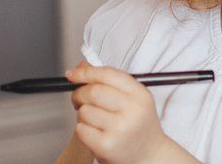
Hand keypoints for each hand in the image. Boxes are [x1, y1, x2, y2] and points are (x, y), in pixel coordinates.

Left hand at [66, 61, 180, 163]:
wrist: (148, 154)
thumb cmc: (138, 125)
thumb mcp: (133, 99)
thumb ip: (110, 82)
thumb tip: (82, 66)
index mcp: (140, 94)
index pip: (108, 75)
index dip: (86, 72)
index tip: (72, 74)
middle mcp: (133, 110)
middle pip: (93, 91)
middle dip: (79, 94)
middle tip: (79, 99)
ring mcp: (120, 128)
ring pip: (85, 111)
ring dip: (83, 114)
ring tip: (96, 120)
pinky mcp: (106, 145)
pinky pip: (81, 129)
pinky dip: (83, 129)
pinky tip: (96, 132)